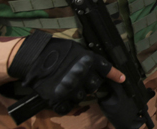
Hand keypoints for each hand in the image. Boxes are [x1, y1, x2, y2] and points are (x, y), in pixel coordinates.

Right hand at [9, 32, 123, 114]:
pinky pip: (67, 107)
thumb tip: (98, 67)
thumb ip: (88, 59)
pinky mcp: (58, 97)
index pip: (107, 70)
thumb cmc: (55, 49)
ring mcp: (70, 87)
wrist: (33, 57)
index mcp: (88, 60)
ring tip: (68, 85)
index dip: (116, 75)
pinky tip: (61, 98)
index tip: (122, 79)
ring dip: (77, 93)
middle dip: (90, 84)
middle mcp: (82, 75)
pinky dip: (65, 104)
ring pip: (82, 97)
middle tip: (80, 79)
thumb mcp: (77, 49)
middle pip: (95, 86)